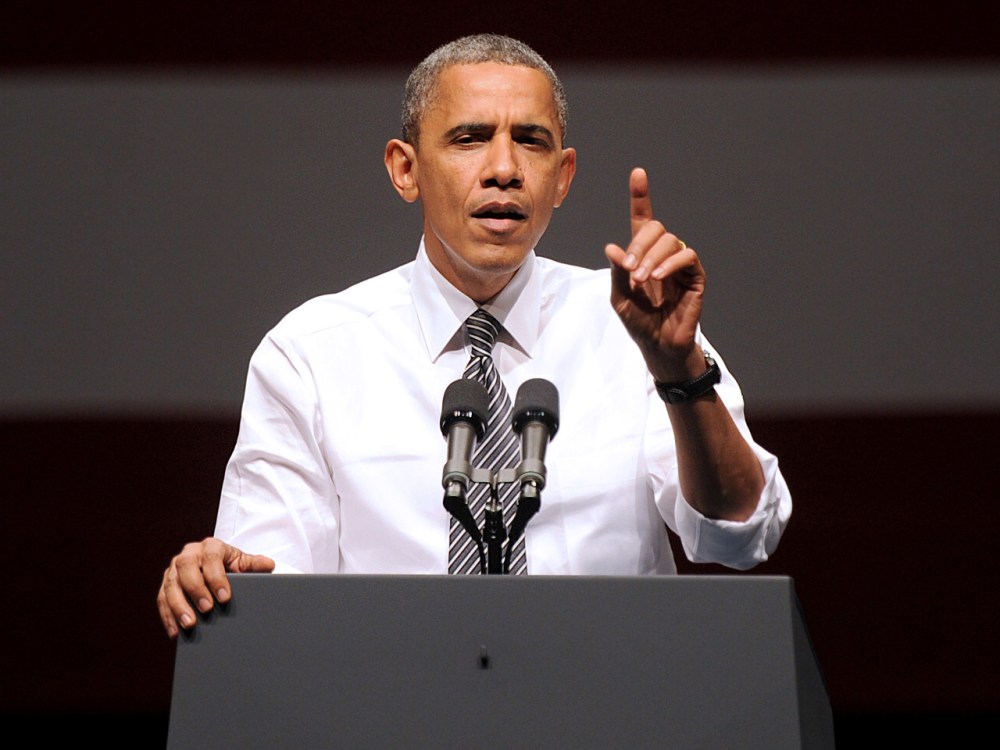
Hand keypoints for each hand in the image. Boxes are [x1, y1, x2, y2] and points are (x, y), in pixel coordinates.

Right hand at [156, 537, 273, 637]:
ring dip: (179, 606)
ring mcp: (174, 569)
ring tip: (189, 624)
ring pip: (171, 585)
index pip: (211, 558)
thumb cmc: (230, 565)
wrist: (215, 566)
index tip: (225, 597)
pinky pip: (162, 600)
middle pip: (186, 568)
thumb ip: (253, 564)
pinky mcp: (166, 584)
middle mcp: (189, 554)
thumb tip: (269, 565)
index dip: (217, 577)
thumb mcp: (242, 563)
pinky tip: (175, 632)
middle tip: (207, 609)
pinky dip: (168, 617)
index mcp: (210, 546)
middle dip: (196, 590)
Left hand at [605, 167, 705, 382]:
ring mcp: (680, 264)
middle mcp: (663, 255)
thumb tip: (613, 247)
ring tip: (641, 280)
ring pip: (670, 240)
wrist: (658, 346)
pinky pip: (687, 255)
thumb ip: (617, 271)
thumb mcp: (619, 297)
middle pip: (656, 228)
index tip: (638, 174)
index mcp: (643, 255)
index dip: (641, 197)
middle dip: (639, 244)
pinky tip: (658, 277)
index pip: (643, 220)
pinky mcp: (695, 276)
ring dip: (651, 257)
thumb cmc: (639, 323)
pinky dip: (670, 263)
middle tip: (629, 269)